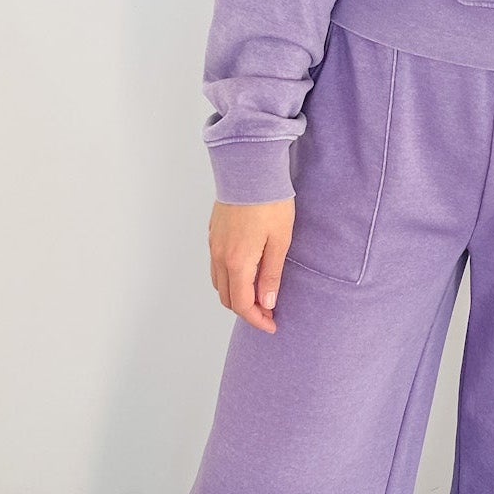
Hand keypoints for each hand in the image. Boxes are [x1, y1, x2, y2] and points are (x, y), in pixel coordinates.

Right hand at [208, 197, 294, 331]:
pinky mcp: (213, 233)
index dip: (256, 320)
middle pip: (226, 297)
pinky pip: (216, 266)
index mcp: (237, 262)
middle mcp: (220, 256)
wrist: (250, 169)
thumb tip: (266, 303)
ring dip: (235, 294)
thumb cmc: (270, 203)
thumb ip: (271, 275)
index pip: (241, 304)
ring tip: (258, 294)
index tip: (271, 325)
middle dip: (246, 310)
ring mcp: (213, 244)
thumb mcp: (280, 241)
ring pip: (218, 282)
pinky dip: (228, 278)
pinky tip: (246, 272)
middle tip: (268, 312)